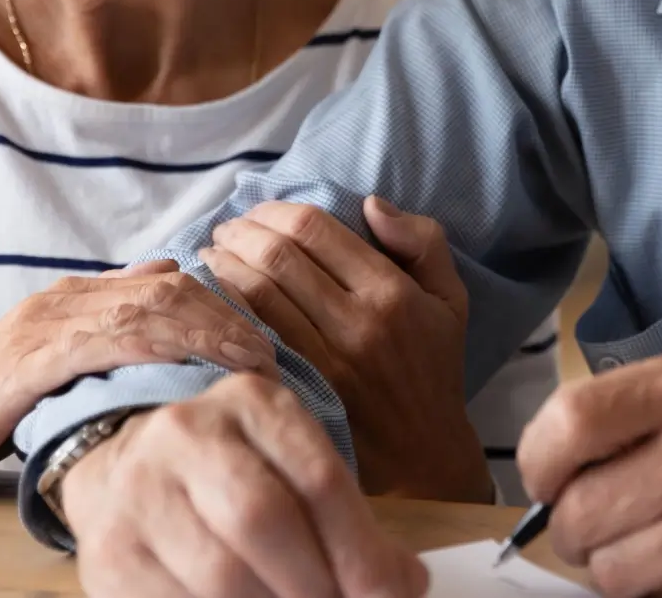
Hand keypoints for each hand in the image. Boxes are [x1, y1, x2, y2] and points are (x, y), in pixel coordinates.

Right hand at [0, 261, 274, 496]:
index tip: (267, 338)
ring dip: (210, 332)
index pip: (172, 284)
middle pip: (171, 288)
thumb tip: (170, 294)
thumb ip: (107, 336)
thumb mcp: (57, 367)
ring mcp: (48, 323)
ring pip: (150, 308)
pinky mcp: (32, 359)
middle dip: (231, 316)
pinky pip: (109, 340)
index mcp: (78, 298)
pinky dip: (160, 348)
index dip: (226, 305)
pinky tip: (195, 366)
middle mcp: (68, 298)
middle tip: (274, 352)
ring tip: (252, 362)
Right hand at [61, 371, 428, 597]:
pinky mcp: (109, 550)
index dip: (360, 551)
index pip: (319, 479)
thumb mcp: (293, 471)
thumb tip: (406, 584)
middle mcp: (189, 432)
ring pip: (220, 574)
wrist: (123, 468)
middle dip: (314, 585)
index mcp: (254, 403)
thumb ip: (350, 523)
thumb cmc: (230, 475)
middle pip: (263, 520)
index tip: (386, 594)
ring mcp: (140, 489)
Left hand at [198, 196, 491, 500]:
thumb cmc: (432, 369)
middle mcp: (357, 323)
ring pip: (256, 293)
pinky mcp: (299, 390)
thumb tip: (369, 204)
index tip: (259, 212)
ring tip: (211, 255)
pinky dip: (224, 309)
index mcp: (391, 292)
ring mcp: (324, 361)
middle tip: (226, 229)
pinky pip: (249, 336)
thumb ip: (423, 240)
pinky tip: (213, 298)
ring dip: (223, 265)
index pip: (315, 229)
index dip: (276, 211)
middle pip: (278, 255)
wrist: (422, 457)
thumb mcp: (450, 299)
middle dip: (241, 232)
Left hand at [517, 352, 661, 597]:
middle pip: (579, 515)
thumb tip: (548, 473)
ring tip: (661, 543)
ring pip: (612, 575)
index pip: (569, 424)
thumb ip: (630, 414)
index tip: (545, 479)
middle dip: (576, 529)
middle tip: (602, 523)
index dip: (538, 462)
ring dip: (620, 567)